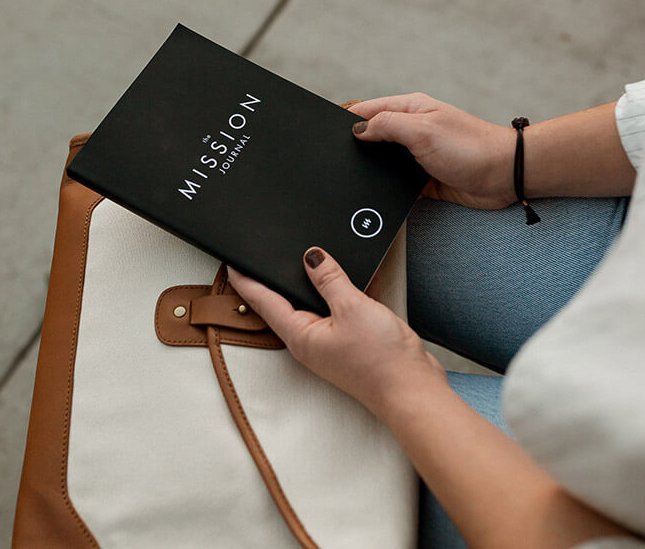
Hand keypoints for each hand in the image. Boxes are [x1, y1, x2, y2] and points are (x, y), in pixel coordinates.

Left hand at [227, 247, 445, 418]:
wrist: (413, 390)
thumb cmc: (381, 361)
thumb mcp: (352, 307)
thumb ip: (330, 279)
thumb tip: (311, 256)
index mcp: (300, 335)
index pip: (264, 301)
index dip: (246, 279)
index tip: (231, 262)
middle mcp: (310, 341)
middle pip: (285, 303)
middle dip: (275, 279)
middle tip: (261, 255)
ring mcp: (330, 342)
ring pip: (314, 304)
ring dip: (314, 283)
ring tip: (307, 259)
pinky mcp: (350, 341)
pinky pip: (339, 309)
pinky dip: (343, 291)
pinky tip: (353, 275)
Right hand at [350, 93, 517, 208]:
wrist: (504, 177)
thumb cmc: (471, 148)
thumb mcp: (422, 130)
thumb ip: (386, 125)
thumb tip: (357, 130)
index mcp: (409, 109)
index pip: (367, 110)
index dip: (345, 120)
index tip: (325, 133)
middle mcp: (411, 130)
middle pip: (372, 136)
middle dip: (355, 147)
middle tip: (335, 160)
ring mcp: (416, 155)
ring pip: (382, 161)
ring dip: (371, 169)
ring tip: (353, 178)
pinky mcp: (422, 178)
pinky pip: (395, 183)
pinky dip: (386, 188)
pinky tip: (376, 195)